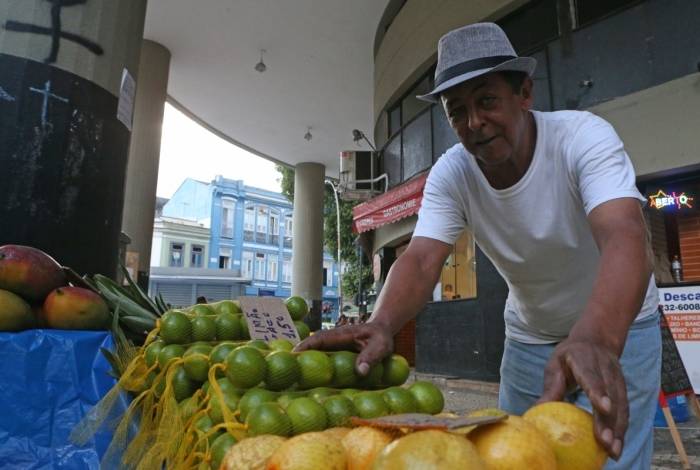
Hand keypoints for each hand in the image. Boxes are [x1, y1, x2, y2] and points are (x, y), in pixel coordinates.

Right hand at [293, 322, 393, 375]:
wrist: (382, 331)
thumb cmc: (381, 337)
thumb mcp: (381, 346)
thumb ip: (371, 357)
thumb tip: (360, 372)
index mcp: (342, 334)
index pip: (320, 338)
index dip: (306, 345)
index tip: (294, 355)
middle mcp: (334, 339)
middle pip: (312, 345)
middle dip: (298, 354)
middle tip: (284, 369)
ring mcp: (333, 345)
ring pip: (315, 351)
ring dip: (303, 360)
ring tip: (290, 377)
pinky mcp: (335, 352)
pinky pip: (321, 358)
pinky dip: (313, 365)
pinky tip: (307, 380)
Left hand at [538, 338, 627, 460]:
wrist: (597, 340)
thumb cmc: (570, 356)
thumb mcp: (555, 364)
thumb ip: (551, 386)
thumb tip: (536, 410)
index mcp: (584, 358)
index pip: (592, 375)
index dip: (598, 391)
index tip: (603, 408)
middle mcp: (604, 368)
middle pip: (609, 395)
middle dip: (609, 420)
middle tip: (605, 442)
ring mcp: (617, 378)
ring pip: (621, 405)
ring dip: (618, 430)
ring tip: (614, 451)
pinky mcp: (623, 389)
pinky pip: (624, 411)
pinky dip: (621, 429)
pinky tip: (617, 447)